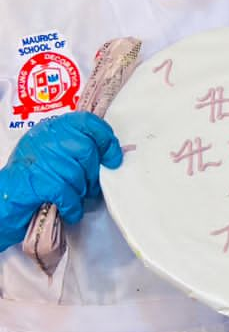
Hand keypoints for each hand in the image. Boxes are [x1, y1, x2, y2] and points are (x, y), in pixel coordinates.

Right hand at [0, 111, 122, 250]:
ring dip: (80, 191)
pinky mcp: (38, 182)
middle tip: (90, 185)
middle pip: (87, 150)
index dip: (106, 139)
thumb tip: (110, 153)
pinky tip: (70, 209)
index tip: (114, 156)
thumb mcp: (52, 153)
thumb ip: (77, 147)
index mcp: (51, 128)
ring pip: (78, 174)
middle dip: (93, 173)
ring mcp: (41, 160)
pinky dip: (72, 205)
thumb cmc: (31, 178)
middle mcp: (45, 139)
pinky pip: (68, 194)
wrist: (3, 200)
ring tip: (73, 196)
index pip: (87, 122)